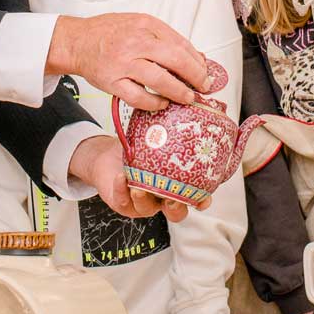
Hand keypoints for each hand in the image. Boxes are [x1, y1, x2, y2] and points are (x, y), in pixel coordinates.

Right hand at [48, 13, 208, 110]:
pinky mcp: (112, 82)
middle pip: (175, 60)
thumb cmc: (109, 33)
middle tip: (204, 87)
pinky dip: (154, 103)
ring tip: (188, 98)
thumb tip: (196, 56)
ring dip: (179, 92)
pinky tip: (162, 103)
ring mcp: (123, 63)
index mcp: (145, 25)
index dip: (197, 60)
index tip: (206, 72)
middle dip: (195, 76)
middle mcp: (135, 42)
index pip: (180, 43)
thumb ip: (165, 37)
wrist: (77, 41)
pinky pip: (138, 97)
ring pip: (159, 80)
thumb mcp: (139, 23)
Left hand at [68, 134, 209, 221]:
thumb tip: (193, 100)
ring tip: (140, 186)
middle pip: (176, 212)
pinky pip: (123, 201)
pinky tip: (121, 178)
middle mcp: (163, 197)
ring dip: (145, 199)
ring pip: (147, 208)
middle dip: (176, 208)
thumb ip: (177, 126)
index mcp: (177, 185)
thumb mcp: (161, 136)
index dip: (202, 201)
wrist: (110, 157)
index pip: (195, 197)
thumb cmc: (140, 148)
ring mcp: (143, 203)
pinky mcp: (124, 203)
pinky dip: (122, 191)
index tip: (204, 199)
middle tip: (173, 199)